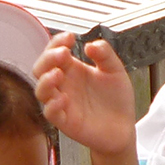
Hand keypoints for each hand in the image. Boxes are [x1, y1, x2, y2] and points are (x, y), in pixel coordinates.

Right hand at [33, 35, 135, 154]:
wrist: (123, 127)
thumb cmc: (116, 99)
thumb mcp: (115, 70)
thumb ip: (105, 55)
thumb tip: (90, 44)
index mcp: (72, 69)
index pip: (54, 51)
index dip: (57, 42)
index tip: (69, 37)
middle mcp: (63, 84)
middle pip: (41, 68)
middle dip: (48, 58)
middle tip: (63, 53)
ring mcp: (62, 103)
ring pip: (40, 90)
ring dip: (45, 81)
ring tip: (58, 74)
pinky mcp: (65, 121)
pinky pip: (50, 113)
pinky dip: (53, 105)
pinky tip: (63, 99)